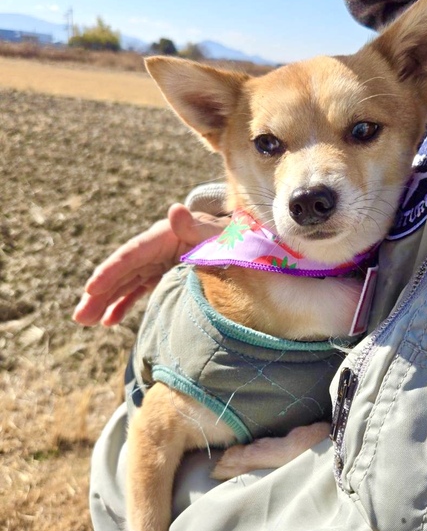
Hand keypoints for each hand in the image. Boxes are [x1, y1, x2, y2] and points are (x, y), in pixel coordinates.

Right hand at [73, 203, 226, 325]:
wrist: (242, 244)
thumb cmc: (234, 239)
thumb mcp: (220, 234)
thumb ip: (197, 227)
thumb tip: (174, 210)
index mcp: (166, 236)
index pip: (133, 254)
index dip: (111, 270)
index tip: (92, 288)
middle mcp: (156, 248)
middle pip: (122, 270)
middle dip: (100, 292)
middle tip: (80, 316)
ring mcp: (157, 262)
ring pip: (125, 282)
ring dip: (105, 301)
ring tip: (85, 320)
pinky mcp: (162, 274)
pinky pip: (137, 289)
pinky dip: (122, 304)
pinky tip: (108, 320)